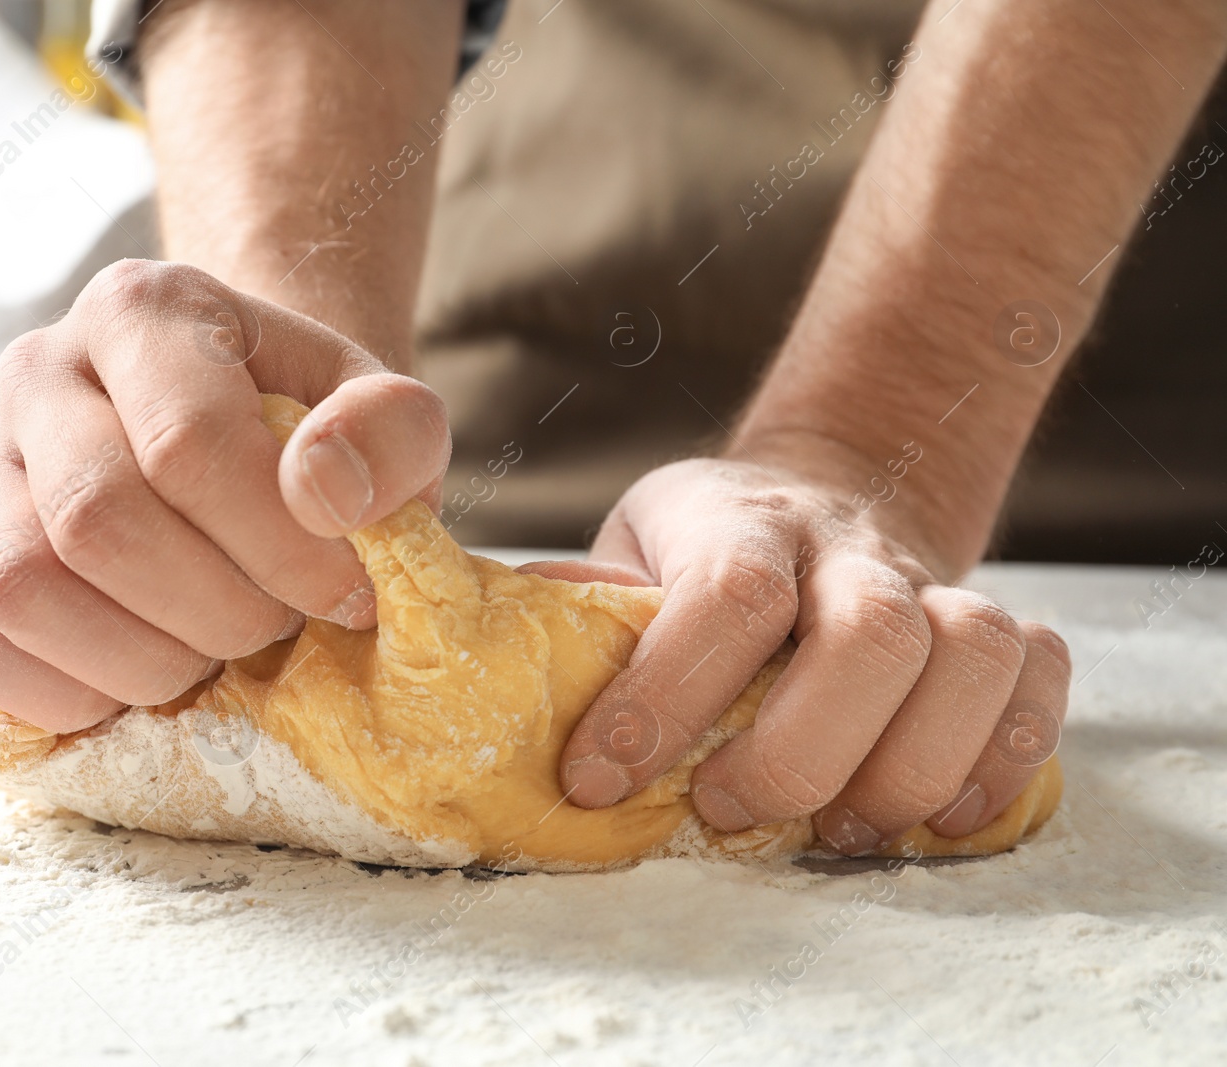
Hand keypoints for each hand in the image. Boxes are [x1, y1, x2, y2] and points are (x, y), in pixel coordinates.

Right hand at [0, 261, 448, 732]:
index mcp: (142, 309)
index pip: (187, 441)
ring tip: (221, 648)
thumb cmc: (318, 434)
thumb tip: (323, 494)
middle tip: (282, 624)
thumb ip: (390, 433)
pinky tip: (157, 669)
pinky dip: (79, 693)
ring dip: (148, 658)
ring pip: (23, 587)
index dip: (280, 545)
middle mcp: (38, 372)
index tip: (348, 596)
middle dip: (217, 608)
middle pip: (98, 519)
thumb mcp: (384, 413)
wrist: (249, 441)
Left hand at [540, 451, 1068, 852]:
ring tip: (840, 829)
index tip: (597, 781)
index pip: (723, 598)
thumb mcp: (625, 553)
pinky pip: (1041, 680)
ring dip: (911, 767)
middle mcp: (845, 546)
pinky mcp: (996, 623)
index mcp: (737, 522)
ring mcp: (931, 580)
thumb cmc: (702, 550)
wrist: (822, 491)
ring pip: (974, 655)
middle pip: (870, 639)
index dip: (663, 699)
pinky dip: (1005, 757)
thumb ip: (579, 609)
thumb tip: (487, 673)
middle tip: (728, 813)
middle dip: (798, 755)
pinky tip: (941, 814)